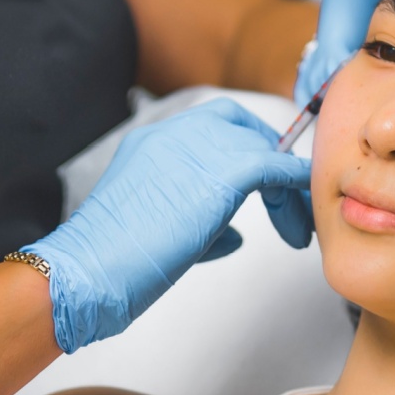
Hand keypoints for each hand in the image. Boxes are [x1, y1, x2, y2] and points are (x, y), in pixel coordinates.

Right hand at [22, 99, 312, 352]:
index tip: (265, 178)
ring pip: (261, 148)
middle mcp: (174, 133)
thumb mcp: (157, 229)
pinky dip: (295, 181)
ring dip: (284, 185)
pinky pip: (274, 166)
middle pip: (242, 127)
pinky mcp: (221, 174)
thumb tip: (233, 234)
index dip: (245, 146)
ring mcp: (196, 148)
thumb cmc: (112, 264)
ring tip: (294, 226)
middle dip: (270, 159)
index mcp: (152, 141)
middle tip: (289, 200)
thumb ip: (198, 223)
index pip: (214, 124)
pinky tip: (306, 198)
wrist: (88, 270)